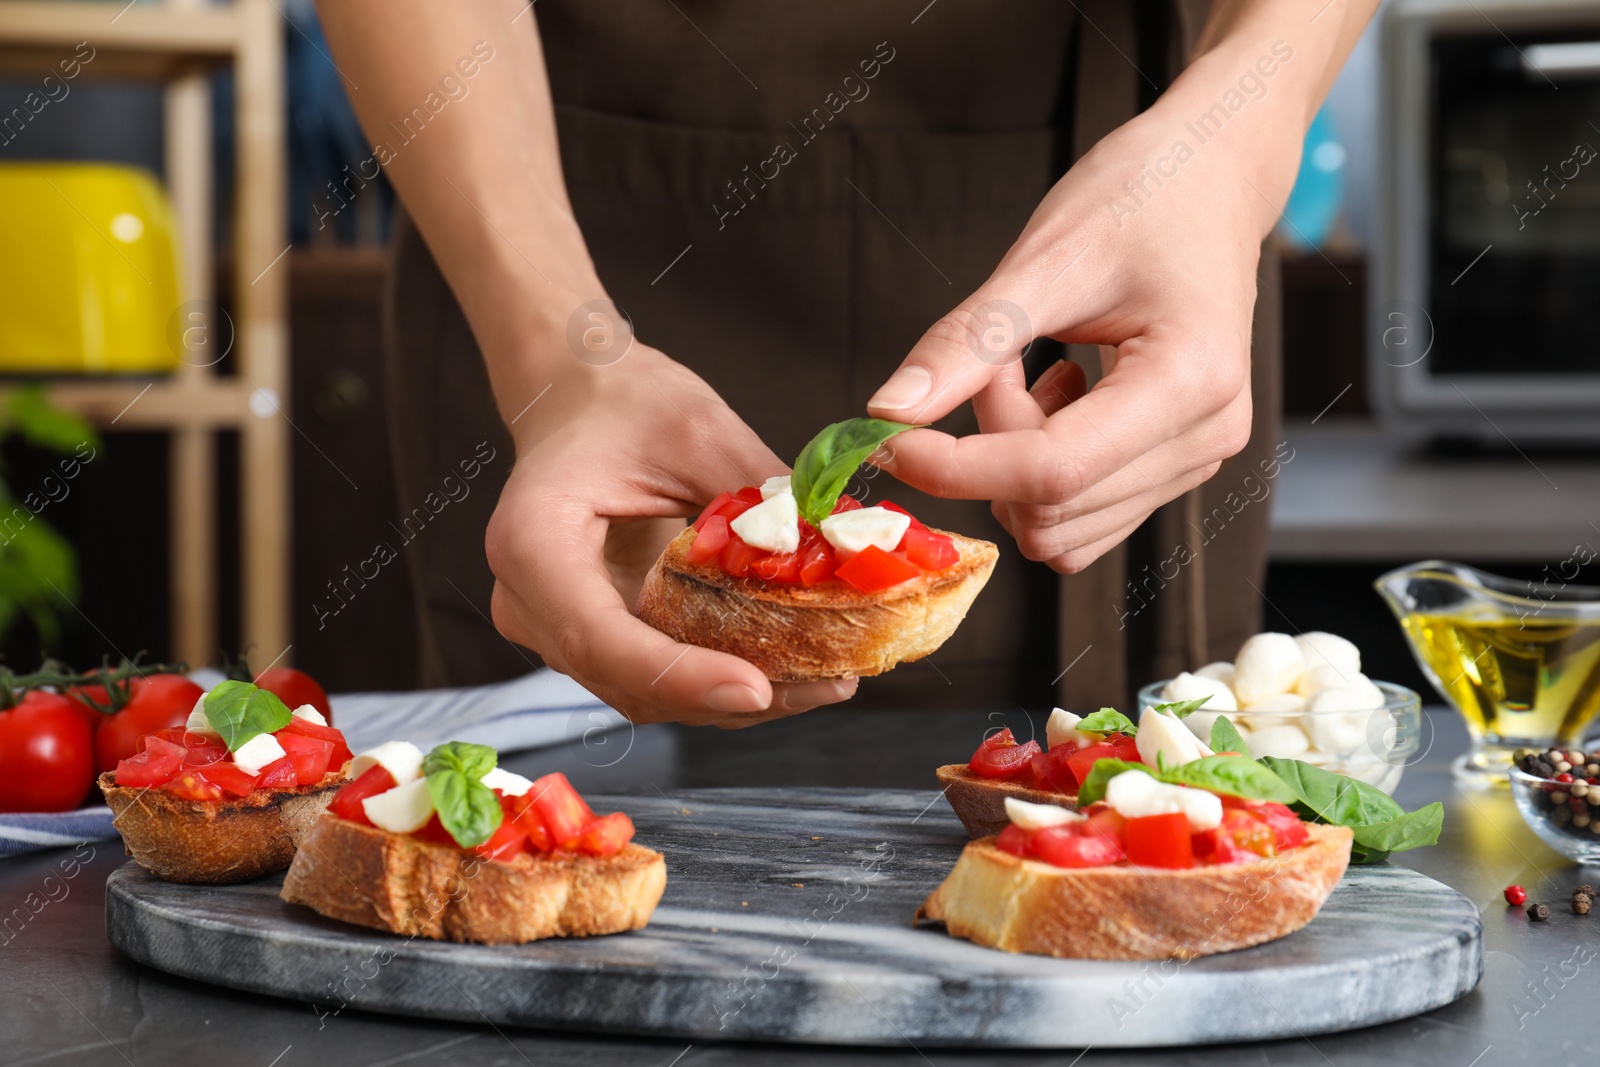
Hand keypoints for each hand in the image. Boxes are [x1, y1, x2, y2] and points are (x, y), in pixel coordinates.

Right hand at [485, 347, 857, 725]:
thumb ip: (760, 498)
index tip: (757, 687)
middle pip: (626, 681)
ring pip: (643, 694)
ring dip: (731, 699)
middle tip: (824, 686)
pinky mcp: (590, 635)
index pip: (600, 637)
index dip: (680, 676)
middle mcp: (529, 600)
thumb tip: (838, 555)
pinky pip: (652, 677)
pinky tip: (786, 670)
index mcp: (534, 540)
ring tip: (822, 682)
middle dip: (725, 696)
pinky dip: (715, 680)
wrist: (578, 396)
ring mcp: (555, 626)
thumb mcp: (700, 432)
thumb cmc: (625, 402)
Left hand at [866, 85, 1295, 573]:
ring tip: (1028, 371)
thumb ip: (965, 344)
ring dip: (1011, 460)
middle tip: (993, 362)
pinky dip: (1038, 471)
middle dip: (990, 446)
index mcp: (1190, 381)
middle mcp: (1205, 436)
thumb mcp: (1043, 260)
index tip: (888, 441)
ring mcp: (1196, 458)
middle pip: (1050, 507)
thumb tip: (887, 411)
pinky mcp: (1176, 466)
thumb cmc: (1143, 197)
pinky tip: (1052, 398)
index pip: (1051, 471)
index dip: (956, 468)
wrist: (1210, 179)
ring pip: (1060, 524)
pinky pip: (1081, 513)